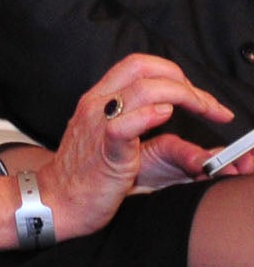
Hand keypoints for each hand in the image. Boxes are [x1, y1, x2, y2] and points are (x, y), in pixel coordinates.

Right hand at [43, 55, 232, 226]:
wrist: (56, 200)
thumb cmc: (85, 173)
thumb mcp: (106, 135)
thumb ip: (131, 117)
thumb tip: (166, 107)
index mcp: (98, 99)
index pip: (139, 65)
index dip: (175, 74)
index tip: (200, 98)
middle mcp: (96, 105)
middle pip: (143, 69)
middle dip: (186, 83)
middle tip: (210, 107)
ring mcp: (98, 126)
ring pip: (141, 90)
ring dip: (184, 96)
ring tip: (205, 113)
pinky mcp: (106, 153)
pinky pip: (123, 126)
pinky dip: (148, 116)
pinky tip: (166, 116)